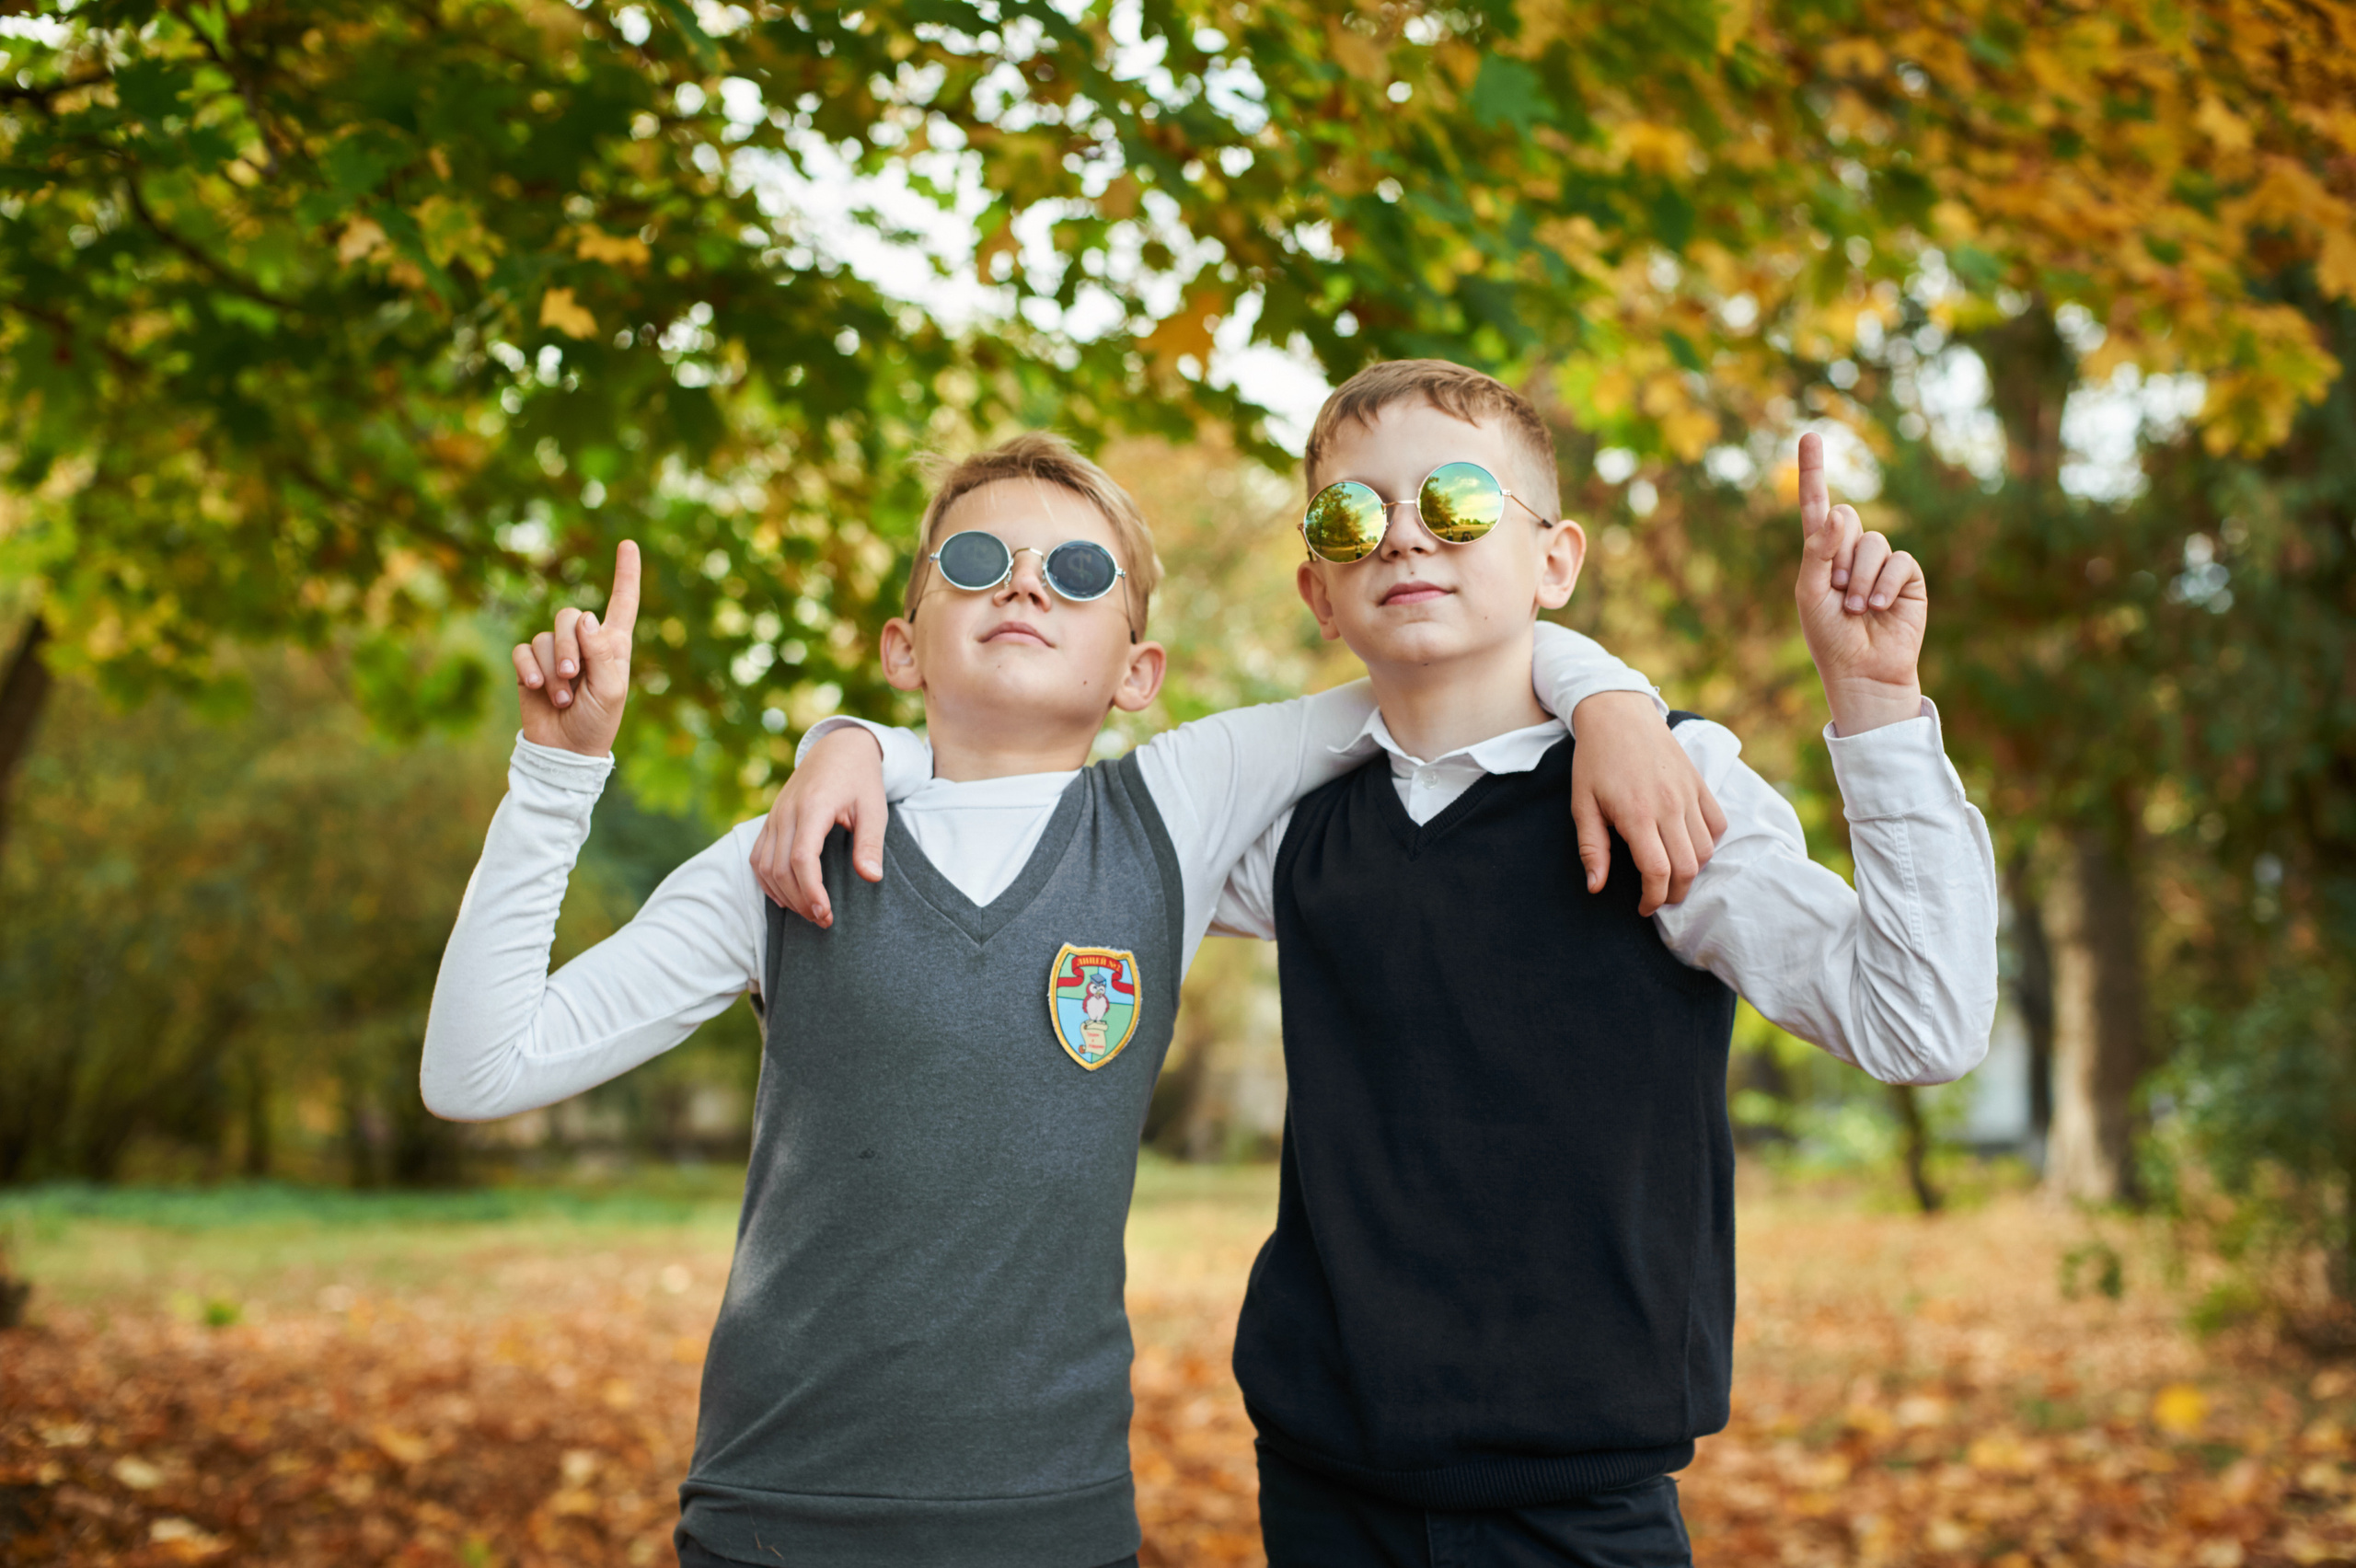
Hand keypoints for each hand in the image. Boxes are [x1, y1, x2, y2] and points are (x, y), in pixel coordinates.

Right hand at [513, 541, 640, 756]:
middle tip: (573, 678)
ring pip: (546, 637)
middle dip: (568, 646)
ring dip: (552, 669)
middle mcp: (584, 642)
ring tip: (562, 697)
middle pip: (570, 616)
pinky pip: (523, 649)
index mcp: (613, 645)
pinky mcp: (530, 664)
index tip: (628, 543)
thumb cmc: (596, 722)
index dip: (626, 573)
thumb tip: (587, 617)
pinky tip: (535, 688)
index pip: (622, 603)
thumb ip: (602, 653)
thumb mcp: (609, 690)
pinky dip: (530, 669)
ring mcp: (556, 652)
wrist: (564, 749)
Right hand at [750, 726, 887, 926]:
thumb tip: (871, 878)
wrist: (838, 748)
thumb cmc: (860, 779)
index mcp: (813, 807)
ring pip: (764, 866)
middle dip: (801, 900)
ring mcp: (774, 816)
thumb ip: (871, 843)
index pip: (801, 858)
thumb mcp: (874, 808)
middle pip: (780, 868)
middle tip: (825, 920)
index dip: (811, 891)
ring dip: (784, 895)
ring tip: (810, 912)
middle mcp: (787, 812)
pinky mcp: (770, 820)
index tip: (827, 914)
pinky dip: (767, 881)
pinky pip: (757, 857)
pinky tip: (786, 897)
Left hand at [1568, 690, 1727, 915]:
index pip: (1658, 872)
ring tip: (1671, 873)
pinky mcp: (1700, 783)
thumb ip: (1592, 848)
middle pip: (1688, 868)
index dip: (1653, 899)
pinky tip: (1688, 844)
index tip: (1642, 908)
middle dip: (1675, 893)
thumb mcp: (1582, 805)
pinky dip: (1708, 842)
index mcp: (1637, 815)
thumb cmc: (1594, 760)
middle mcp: (1669, 806)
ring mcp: (1689, 794)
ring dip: (1691, 870)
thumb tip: (1595, 887)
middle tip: (1659, 898)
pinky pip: (1718, 824)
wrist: (1618, 714)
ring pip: (1706, 849)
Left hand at [1794, 432, 1926, 734]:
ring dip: (1858, 577)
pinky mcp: (1907, 577)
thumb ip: (1818, 550)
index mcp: (1821, 552)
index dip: (1812, 471)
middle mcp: (1850, 551)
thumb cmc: (1829, 635)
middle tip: (1836, 588)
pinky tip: (1878, 607)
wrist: (1861, 670)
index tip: (1809, 435)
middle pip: (1847, 516)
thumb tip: (1840, 510)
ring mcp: (1880, 562)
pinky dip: (1883, 585)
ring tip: (1855, 608)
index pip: (1816, 505)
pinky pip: (1898, 561)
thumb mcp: (1811, 591)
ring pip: (1871, 542)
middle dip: (1838, 552)